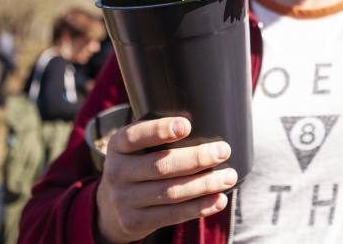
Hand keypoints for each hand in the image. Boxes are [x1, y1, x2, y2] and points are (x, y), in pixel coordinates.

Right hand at [96, 117, 235, 242]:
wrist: (113, 207)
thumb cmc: (140, 164)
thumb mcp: (138, 146)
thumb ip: (161, 135)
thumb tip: (212, 120)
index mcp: (118, 145)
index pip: (135, 135)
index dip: (159, 131)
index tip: (186, 126)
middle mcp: (116, 172)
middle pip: (160, 166)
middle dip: (196, 158)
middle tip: (223, 151)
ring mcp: (123, 199)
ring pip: (170, 192)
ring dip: (204, 185)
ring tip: (229, 176)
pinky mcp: (135, 222)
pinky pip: (172, 215)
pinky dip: (199, 208)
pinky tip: (219, 200)